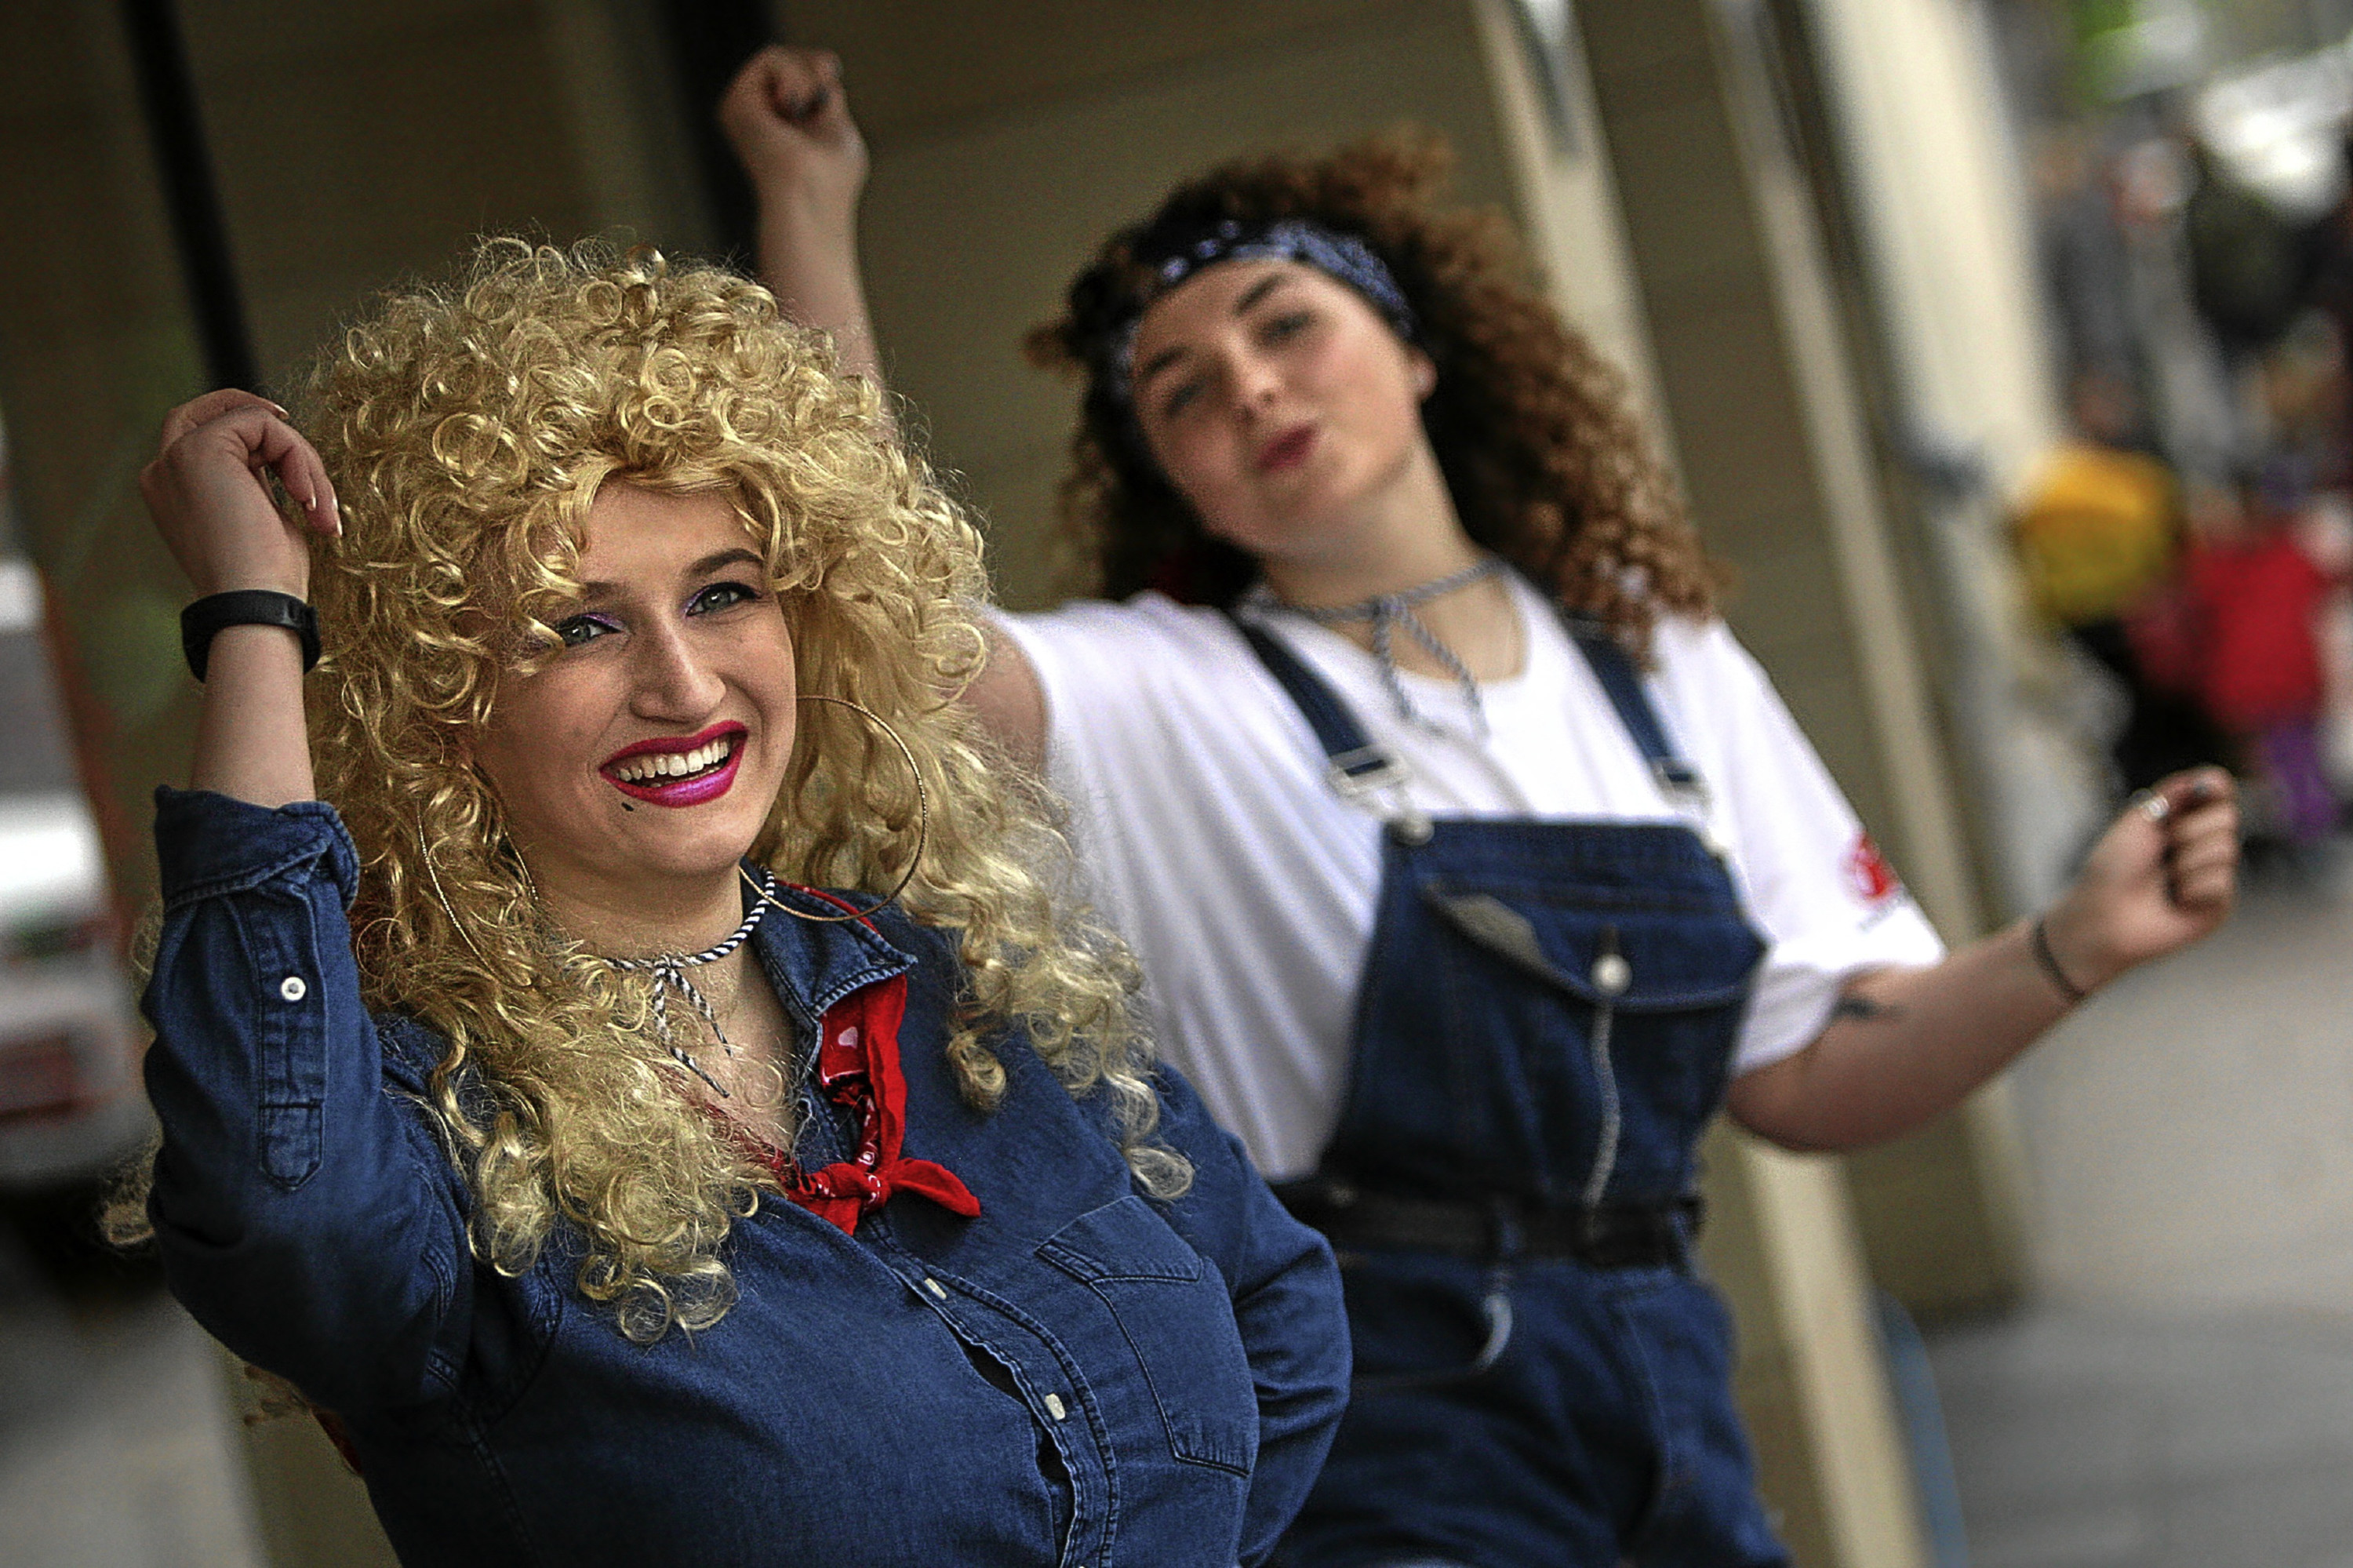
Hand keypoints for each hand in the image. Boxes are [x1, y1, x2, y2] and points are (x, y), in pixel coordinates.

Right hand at [138, 389, 338, 598]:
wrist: (255, 601)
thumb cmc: (265, 576)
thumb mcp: (258, 518)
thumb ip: (257, 483)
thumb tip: (282, 462)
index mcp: (172, 490)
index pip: (201, 435)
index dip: (247, 431)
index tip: (293, 456)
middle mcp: (163, 470)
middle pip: (207, 410)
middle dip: (258, 415)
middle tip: (297, 438)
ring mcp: (176, 457)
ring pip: (249, 420)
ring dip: (300, 458)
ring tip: (318, 508)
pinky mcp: (199, 448)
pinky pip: (260, 423)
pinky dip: (296, 455)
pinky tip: (306, 499)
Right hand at [717, 46, 866, 240]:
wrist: (808, 199)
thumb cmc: (830, 181)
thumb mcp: (839, 129)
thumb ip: (828, 97)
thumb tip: (825, 65)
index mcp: (782, 127)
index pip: (801, 75)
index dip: (821, 68)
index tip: (833, 78)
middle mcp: (759, 118)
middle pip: (791, 62)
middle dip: (815, 69)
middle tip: (819, 101)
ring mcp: (745, 110)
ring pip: (779, 58)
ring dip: (806, 77)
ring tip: (806, 108)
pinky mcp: (736, 102)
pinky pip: (770, 58)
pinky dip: (793, 75)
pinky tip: (793, 105)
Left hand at [2044, 766, 2239, 990]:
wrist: (2102, 916)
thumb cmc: (2111, 869)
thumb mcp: (2136, 823)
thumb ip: (2171, 795)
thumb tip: (2205, 778)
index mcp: (2182, 819)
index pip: (2219, 791)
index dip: (2216, 786)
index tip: (2204, 788)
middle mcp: (2203, 843)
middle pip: (2228, 816)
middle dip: (2189, 830)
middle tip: (2163, 849)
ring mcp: (2215, 872)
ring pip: (2226, 849)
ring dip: (2186, 863)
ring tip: (2165, 879)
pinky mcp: (2219, 903)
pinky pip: (2221, 882)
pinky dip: (2191, 889)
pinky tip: (2175, 901)